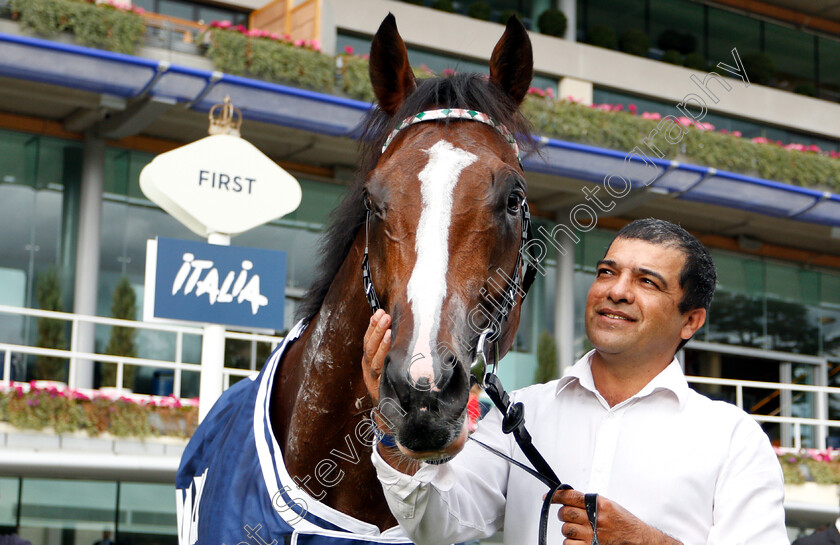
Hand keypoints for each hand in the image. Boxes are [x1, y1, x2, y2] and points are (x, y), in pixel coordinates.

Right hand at [362, 309, 390, 404]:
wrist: (389, 412)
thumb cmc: (389, 383)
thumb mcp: (385, 364)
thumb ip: (386, 348)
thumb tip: (393, 325)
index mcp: (368, 360)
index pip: (368, 340)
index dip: (372, 326)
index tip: (379, 312)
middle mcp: (368, 368)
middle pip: (370, 347)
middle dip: (377, 330)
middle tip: (385, 315)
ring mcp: (374, 379)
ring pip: (375, 359)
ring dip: (381, 343)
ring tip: (388, 330)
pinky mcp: (383, 388)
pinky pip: (384, 374)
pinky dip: (387, 361)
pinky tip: (394, 352)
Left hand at [551, 489, 681, 544]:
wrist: (637, 539)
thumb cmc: (624, 522)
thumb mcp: (609, 505)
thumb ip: (590, 502)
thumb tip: (570, 498)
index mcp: (599, 505)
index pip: (571, 496)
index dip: (557, 496)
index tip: (549, 497)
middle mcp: (595, 518)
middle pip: (565, 513)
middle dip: (563, 513)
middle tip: (568, 515)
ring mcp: (593, 534)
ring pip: (566, 529)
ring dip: (568, 529)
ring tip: (578, 529)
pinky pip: (569, 544)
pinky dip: (570, 542)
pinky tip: (578, 540)